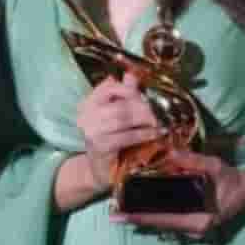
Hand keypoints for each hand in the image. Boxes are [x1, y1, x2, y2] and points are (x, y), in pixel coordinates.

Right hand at [77, 73, 162, 194]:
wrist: (99, 169)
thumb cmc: (110, 139)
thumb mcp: (114, 115)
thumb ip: (122, 95)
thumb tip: (132, 75)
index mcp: (87, 103)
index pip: (108, 87)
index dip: (129, 89)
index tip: (145, 95)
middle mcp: (86, 115)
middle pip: (119, 104)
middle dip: (142, 106)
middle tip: (158, 111)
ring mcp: (91, 131)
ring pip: (123, 118)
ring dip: (145, 119)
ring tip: (158, 122)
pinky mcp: (100, 146)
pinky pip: (126, 136)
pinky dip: (143, 134)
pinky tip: (154, 134)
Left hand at [111, 151, 244, 240]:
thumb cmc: (231, 178)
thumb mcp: (213, 166)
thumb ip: (191, 161)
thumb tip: (169, 152)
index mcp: (197, 218)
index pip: (160, 218)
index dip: (137, 216)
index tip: (118, 215)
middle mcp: (194, 229)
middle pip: (158, 225)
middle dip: (136, 218)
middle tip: (113, 214)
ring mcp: (195, 231)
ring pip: (163, 226)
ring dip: (144, 219)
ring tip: (123, 212)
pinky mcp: (195, 227)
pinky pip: (172, 224)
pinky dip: (157, 217)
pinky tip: (144, 211)